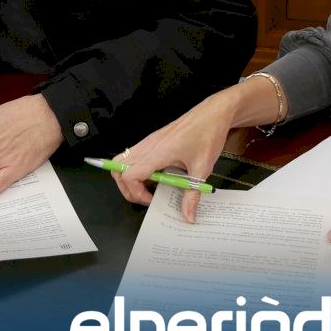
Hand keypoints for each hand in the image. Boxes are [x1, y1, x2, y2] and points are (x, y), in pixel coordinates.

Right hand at [113, 92, 235, 222]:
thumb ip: (192, 195)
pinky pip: (135, 156)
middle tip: (145, 197)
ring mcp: (148, 141)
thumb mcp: (202, 169)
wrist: (213, 113)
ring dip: (131, 178)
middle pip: (117, 168)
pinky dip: (139, 169)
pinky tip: (158, 175)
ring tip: (151, 187)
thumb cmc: (208, 136)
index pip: (129, 175)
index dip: (135, 192)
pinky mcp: (153, 140)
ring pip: (123, 161)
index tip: (152, 199)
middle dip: (126, 188)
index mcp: (157, 152)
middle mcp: (148, 146)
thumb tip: (188, 217)